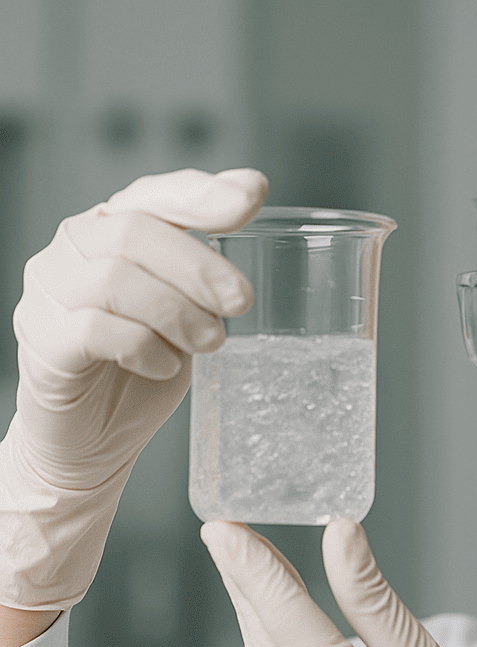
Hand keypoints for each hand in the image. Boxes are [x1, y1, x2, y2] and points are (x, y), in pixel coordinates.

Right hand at [0, 169, 267, 609]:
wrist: (92, 439)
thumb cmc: (143, 366)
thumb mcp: (187, 312)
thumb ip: (204, 276)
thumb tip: (248, 244)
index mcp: (114, 228)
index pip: (155, 193)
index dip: (203, 193)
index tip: (252, 195)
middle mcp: (74, 248)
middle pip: (137, 232)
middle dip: (200, 267)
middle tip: (241, 303)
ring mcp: (49, 292)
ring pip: (116, 279)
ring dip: (177, 312)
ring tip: (209, 343)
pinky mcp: (41, 340)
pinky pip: (94, 330)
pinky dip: (144, 348)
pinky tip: (168, 366)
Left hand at [202, 519, 476, 646]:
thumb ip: (372, 599)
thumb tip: (341, 534)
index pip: (283, 611)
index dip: (249, 564)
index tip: (221, 528)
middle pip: (259, 627)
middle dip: (242, 574)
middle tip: (225, 528)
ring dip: (250, 599)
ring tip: (246, 555)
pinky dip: (265, 628)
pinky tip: (270, 606)